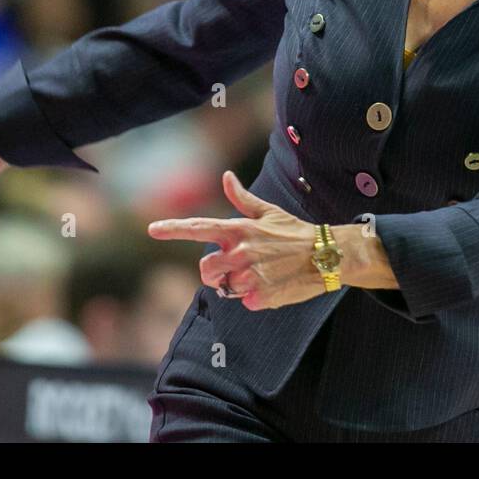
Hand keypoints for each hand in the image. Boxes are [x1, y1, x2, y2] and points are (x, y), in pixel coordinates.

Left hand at [147, 170, 331, 310]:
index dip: (172, 229)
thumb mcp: (268, 212)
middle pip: (205, 270)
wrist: (326, 255)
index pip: (198, 227)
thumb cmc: (295, 232)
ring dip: (236, 285)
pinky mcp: (259, 297)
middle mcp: (240, 252)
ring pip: (224, 288)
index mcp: (238, 229)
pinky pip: (244, 301)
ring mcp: (249, 276)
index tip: (152, 229)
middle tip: (232, 268)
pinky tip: (271, 285)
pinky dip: (254, 297)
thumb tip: (226, 177)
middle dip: (214, 272)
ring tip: (259, 274)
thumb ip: (241, 198)